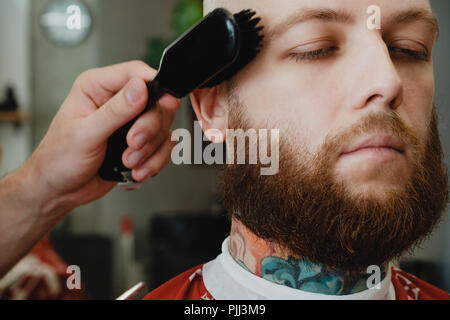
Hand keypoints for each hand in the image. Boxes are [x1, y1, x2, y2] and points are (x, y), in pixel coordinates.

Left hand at [23, 61, 180, 213]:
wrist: (60, 189)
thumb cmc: (59, 159)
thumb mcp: (85, 134)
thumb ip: (115, 111)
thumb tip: (139, 88)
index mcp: (97, 88)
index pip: (135, 73)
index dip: (155, 85)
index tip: (166, 103)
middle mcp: (116, 101)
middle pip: (156, 102)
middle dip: (149, 129)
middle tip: (133, 144)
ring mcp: (130, 123)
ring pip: (163, 127)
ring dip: (150, 150)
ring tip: (128, 162)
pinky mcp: (140, 142)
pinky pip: (163, 146)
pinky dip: (154, 161)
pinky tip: (136, 169)